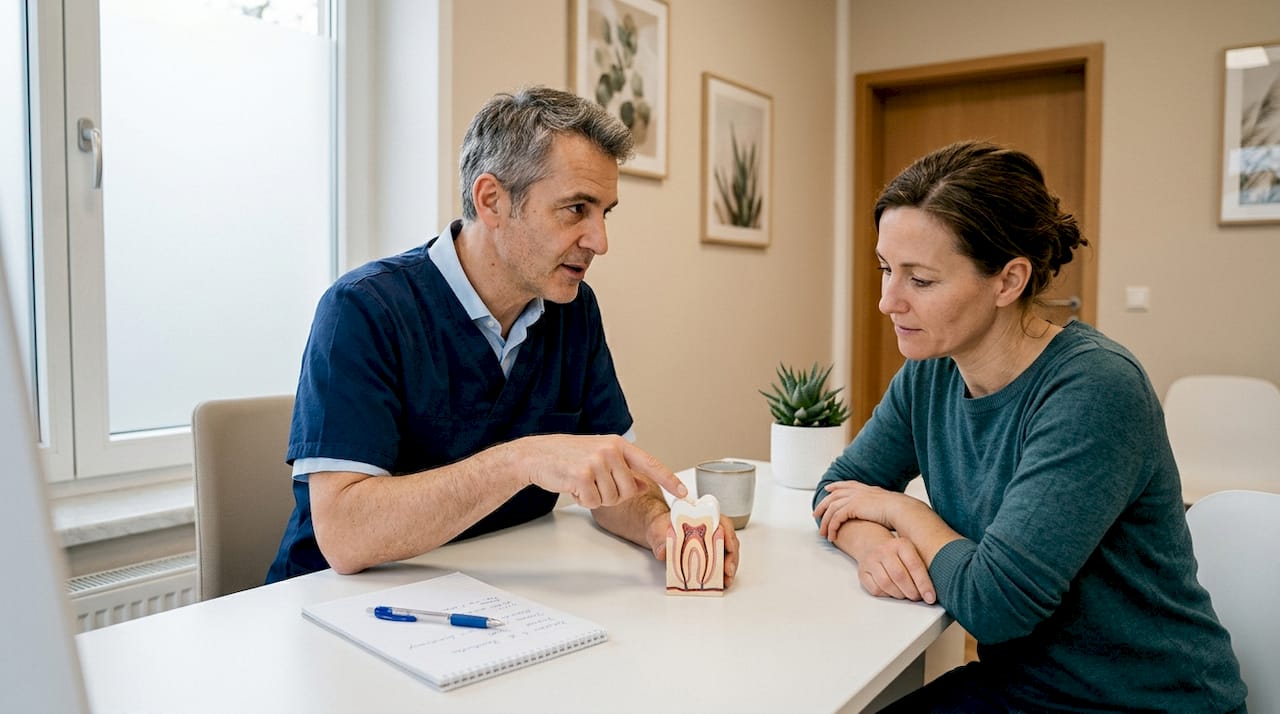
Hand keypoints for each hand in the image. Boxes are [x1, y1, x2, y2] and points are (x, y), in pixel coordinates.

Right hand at [515, 434, 687, 507]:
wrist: (538, 455)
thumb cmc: (569, 457)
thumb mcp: (601, 457)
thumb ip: (624, 470)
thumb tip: (645, 485)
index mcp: (618, 445)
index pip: (651, 463)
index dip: (669, 479)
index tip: (684, 493)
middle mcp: (610, 450)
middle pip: (629, 491)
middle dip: (613, 495)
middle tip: (595, 484)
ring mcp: (596, 461)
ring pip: (612, 499)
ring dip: (596, 498)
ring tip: (582, 482)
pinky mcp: (582, 474)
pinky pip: (594, 502)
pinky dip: (584, 500)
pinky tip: (573, 486)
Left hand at [650, 513, 739, 588]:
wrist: (658, 531)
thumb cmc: (662, 526)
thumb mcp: (658, 530)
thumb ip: (660, 540)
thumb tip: (663, 551)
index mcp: (702, 517)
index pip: (724, 524)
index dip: (728, 538)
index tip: (729, 549)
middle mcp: (711, 528)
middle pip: (729, 541)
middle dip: (731, 558)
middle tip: (728, 572)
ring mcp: (711, 541)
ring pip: (727, 552)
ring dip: (728, 567)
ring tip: (726, 581)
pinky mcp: (708, 553)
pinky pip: (719, 561)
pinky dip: (721, 572)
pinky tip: (720, 582)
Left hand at [813, 480, 914, 540]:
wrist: (902, 510)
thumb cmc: (900, 512)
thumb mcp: (888, 506)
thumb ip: (880, 507)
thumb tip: (882, 514)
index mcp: (867, 490)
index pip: (847, 485)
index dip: (836, 486)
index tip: (828, 488)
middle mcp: (859, 492)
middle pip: (834, 495)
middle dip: (823, 504)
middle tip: (815, 513)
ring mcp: (854, 498)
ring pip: (832, 508)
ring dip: (825, 522)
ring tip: (823, 533)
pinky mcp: (852, 507)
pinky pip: (836, 518)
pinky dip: (832, 528)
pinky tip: (832, 537)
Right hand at [853, 535, 935, 603]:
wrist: (873, 545)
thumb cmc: (899, 554)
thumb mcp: (913, 552)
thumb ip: (923, 567)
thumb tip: (940, 587)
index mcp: (901, 544)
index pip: (914, 566)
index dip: (924, 584)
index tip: (930, 597)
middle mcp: (884, 550)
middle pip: (899, 576)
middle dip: (912, 592)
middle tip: (917, 597)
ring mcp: (871, 560)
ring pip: (886, 584)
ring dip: (899, 594)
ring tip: (906, 594)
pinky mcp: (863, 572)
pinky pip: (875, 589)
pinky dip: (886, 595)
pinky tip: (893, 591)